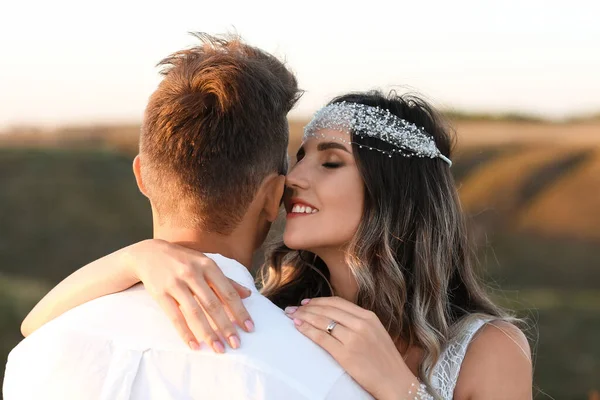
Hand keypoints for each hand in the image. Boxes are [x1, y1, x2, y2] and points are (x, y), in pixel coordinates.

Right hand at [125, 240, 254, 352]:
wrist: (149, 253)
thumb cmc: (183, 260)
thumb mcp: (206, 264)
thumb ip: (226, 280)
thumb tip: (248, 294)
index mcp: (208, 265)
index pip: (228, 292)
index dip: (239, 311)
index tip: (249, 328)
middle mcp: (193, 273)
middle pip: (213, 304)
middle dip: (226, 326)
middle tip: (236, 344)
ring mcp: (176, 283)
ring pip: (195, 312)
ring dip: (208, 333)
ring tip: (218, 348)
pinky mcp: (160, 293)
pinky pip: (175, 317)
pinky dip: (185, 333)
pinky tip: (194, 345)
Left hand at [285, 297, 418, 399]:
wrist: (396, 382)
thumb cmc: (385, 361)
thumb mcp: (376, 333)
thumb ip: (359, 323)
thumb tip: (335, 317)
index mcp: (369, 317)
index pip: (338, 302)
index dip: (319, 301)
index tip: (307, 302)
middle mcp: (361, 324)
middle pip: (327, 309)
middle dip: (307, 307)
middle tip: (293, 308)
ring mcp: (354, 338)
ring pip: (322, 321)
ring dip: (303, 316)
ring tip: (292, 316)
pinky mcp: (346, 354)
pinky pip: (321, 337)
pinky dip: (307, 330)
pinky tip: (298, 327)